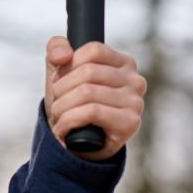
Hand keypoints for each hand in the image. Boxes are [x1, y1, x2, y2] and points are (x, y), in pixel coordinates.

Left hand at [44, 37, 146, 160]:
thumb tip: (63, 55)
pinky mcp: (130, 122)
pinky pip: (91, 112)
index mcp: (124, 63)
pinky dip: (68, 120)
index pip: (93, 50)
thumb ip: (57, 50)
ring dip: (62, 107)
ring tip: (58, 116)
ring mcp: (135, 102)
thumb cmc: (73, 102)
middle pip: (88, 72)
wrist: (79, 142)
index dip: (68, 65)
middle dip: (61, 88)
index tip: (59, 80)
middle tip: (56, 101)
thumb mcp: (61, 71)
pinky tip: (63, 129)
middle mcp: (135, 80)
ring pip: (87, 92)